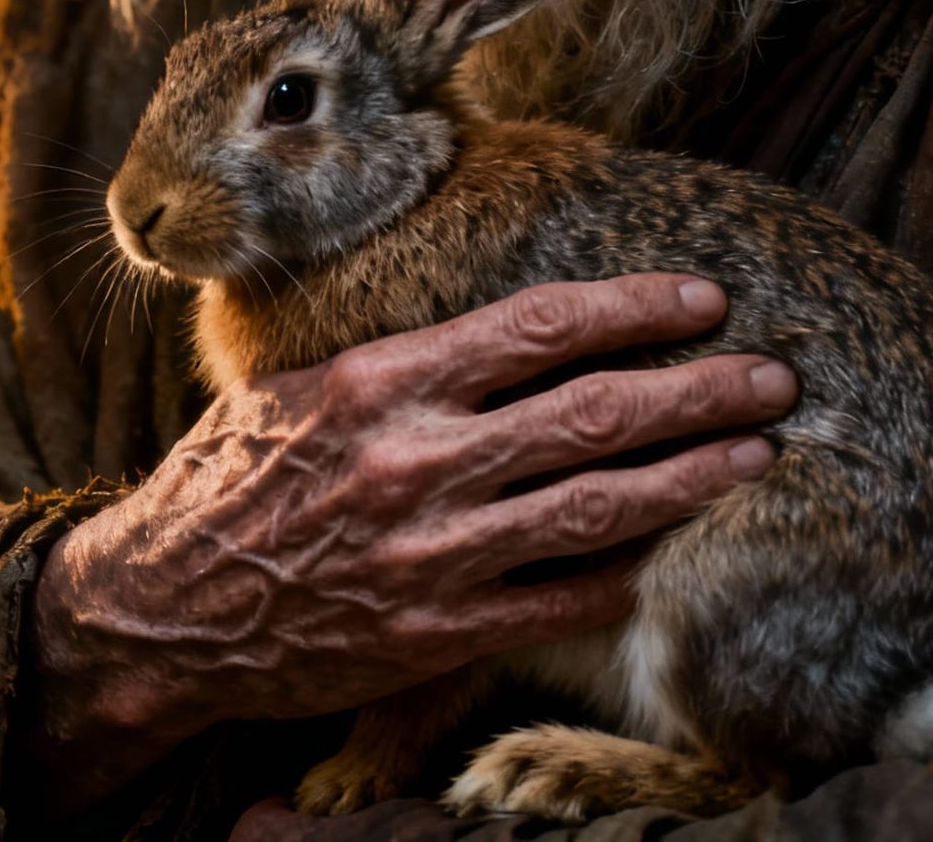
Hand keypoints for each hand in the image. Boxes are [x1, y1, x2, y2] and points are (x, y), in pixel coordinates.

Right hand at [23, 273, 796, 810]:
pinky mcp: (434, 636)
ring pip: (596, 509)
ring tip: (758, 452)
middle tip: (773, 374)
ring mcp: (431, 555)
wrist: (159, 609)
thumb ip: (399, 350)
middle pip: (593, 414)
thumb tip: (499, 311)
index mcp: (384, 380)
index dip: (634, 307)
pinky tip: (677, 554)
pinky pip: (557, 604)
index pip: (539, 325)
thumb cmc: (232, 475)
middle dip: (698, 389)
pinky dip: (625, 576)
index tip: (701, 297)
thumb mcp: (298, 379)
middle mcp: (417, 461)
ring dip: (691, 478)